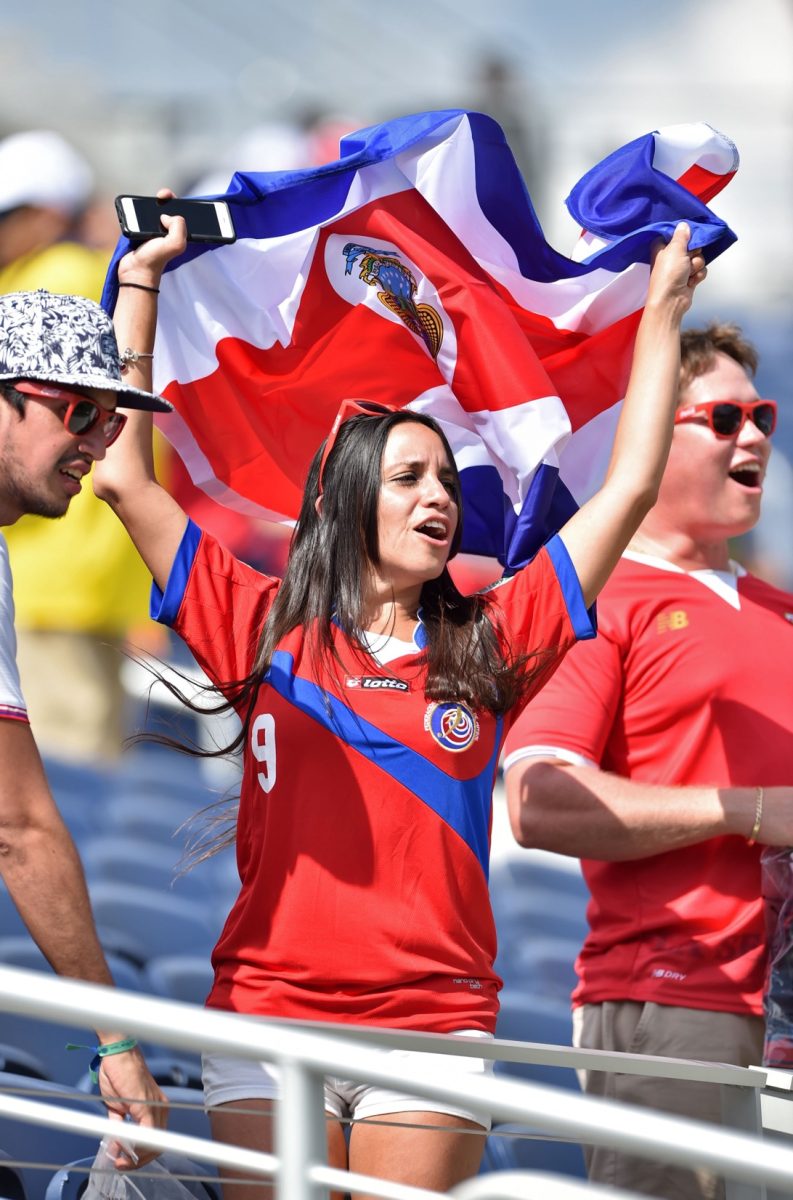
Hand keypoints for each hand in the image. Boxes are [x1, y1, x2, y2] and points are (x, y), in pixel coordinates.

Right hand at [98, 1046, 168, 1169]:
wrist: (118, 1052)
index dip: (141, 1157)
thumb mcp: (116, 1107)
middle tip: (120, 1164)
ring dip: (136, 1156)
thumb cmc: (118, 1073)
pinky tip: (121, 1147)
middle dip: (138, 1161)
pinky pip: (147, 1134)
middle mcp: (160, 1107)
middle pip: (157, 1146)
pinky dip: (135, 1145)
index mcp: (155, 1108)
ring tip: (119, 1159)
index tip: (125, 1163)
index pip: (156, 1140)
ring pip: (154, 1143)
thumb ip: (119, 1125)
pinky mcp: (146, 1104)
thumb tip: (116, 1146)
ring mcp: (155, 1106)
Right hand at [117, 188, 186, 289]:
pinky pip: (141, 217)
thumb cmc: (155, 260)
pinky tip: (137, 209)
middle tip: (161, 196)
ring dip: (151, 204)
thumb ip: (178, 226)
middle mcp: (168, 232)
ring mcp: (154, 231)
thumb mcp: (176, 243)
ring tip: (147, 201)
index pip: (184, 213)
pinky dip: (139, 212)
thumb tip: (166, 215)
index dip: (179, 202)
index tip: (171, 197)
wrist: (135, 270)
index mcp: (179, 234)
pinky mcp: (141, 232)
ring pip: (154, 212)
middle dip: (166, 199)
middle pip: (169, 209)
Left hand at [646, 222, 706, 318]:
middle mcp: (671, 257)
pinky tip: (690, 281)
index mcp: (662, 247)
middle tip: (687, 258)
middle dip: (693, 252)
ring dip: (696, 266)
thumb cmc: (668, 275)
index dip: (683, 236)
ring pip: (698, 258)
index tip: (688, 237)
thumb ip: (681, 235)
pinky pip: (701, 270)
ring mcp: (681, 268)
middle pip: (692, 245)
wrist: (671, 301)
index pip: (675, 234)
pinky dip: (698, 275)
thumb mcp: (675, 249)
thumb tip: (683, 225)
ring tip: (687, 273)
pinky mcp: (689, 278)